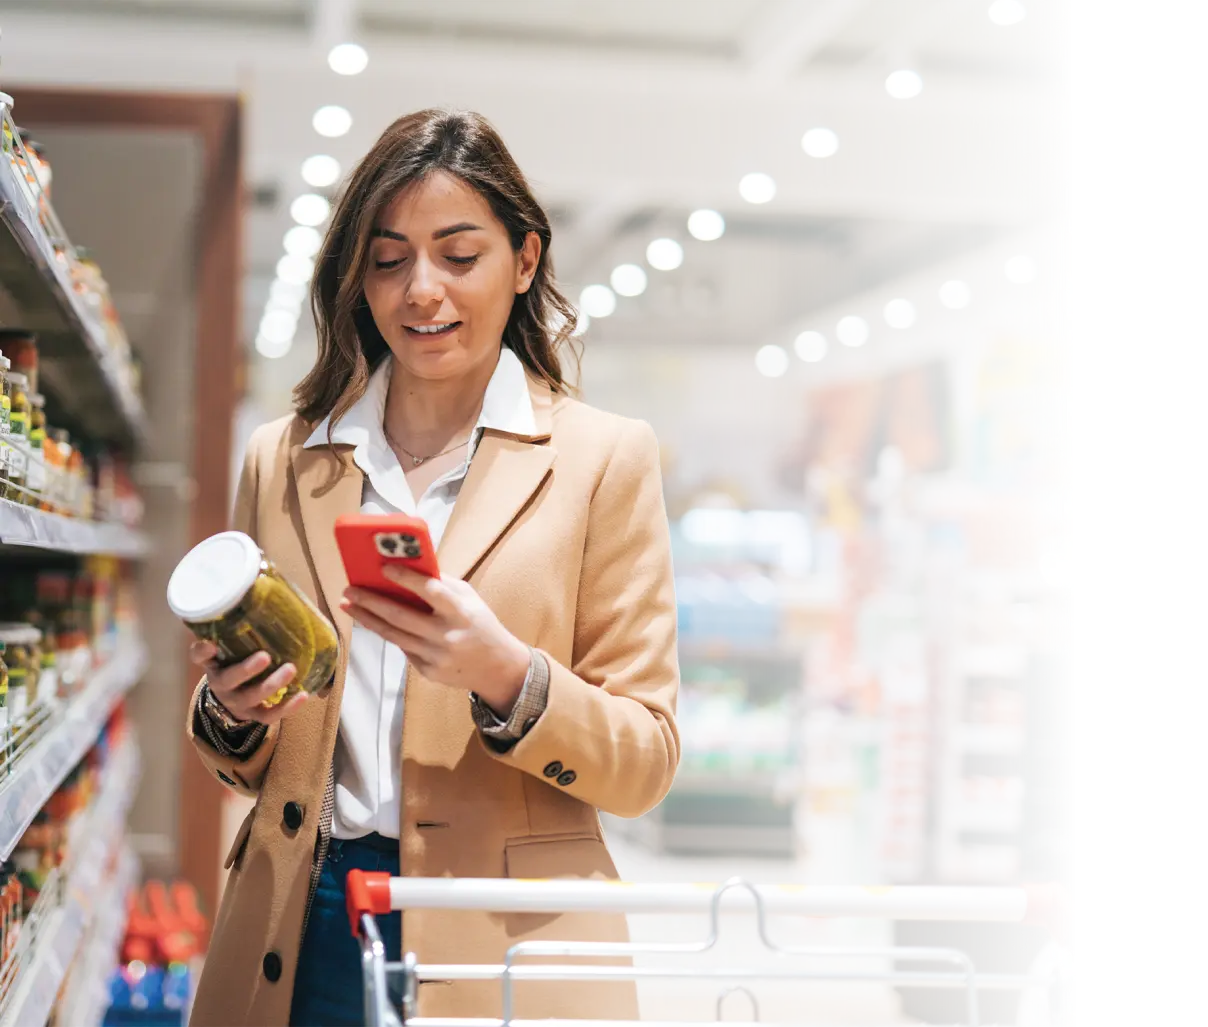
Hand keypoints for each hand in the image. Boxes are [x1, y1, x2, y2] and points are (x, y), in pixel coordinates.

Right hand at [189, 641, 307, 724]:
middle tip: (265, 656)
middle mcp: (222, 685)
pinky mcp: (255, 714)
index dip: (202, 651)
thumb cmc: (237, 663)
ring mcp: (238, 702)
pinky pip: (269, 715)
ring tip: (290, 669)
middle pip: (229, 679)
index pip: (199, 656)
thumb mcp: (231, 648)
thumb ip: (238, 630)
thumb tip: (261, 595)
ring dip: (272, 684)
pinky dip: (287, 707)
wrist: (234, 699)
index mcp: (214, 664)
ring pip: (252, 697)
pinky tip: (303, 695)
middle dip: (246, 669)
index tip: (210, 644)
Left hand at [341, 567, 530, 715]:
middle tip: (350, 589)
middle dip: (371, 601)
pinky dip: (390, 634)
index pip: (431, 591)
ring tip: (349, 605)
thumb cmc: (480, 624)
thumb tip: (409, 567)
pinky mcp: (429, 672)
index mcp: (461, 612)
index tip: (383, 568)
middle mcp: (447, 635)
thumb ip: (443, 585)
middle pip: (401, 616)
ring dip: (368, 619)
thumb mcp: (470, 599)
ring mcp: (436, 656)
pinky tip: (375, 623)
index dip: (406, 579)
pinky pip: (404, 650)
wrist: (498, 668)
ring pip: (394, 635)